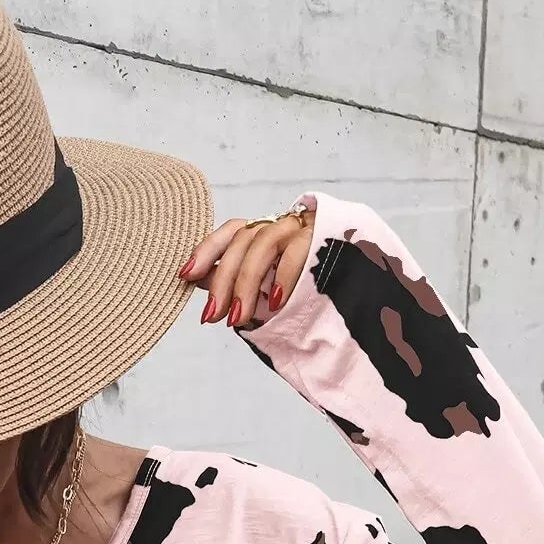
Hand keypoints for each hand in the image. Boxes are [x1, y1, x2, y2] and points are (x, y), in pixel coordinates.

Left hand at [178, 202, 316, 329]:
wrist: (359, 282)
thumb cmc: (305, 285)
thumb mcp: (264, 285)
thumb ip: (232, 278)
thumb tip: (194, 278)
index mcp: (264, 233)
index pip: (230, 232)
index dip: (206, 250)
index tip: (184, 274)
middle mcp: (280, 225)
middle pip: (242, 242)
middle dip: (223, 281)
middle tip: (213, 316)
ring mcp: (302, 228)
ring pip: (263, 245)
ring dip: (247, 285)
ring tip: (238, 318)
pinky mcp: (324, 237)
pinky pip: (296, 252)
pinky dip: (282, 277)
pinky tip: (274, 303)